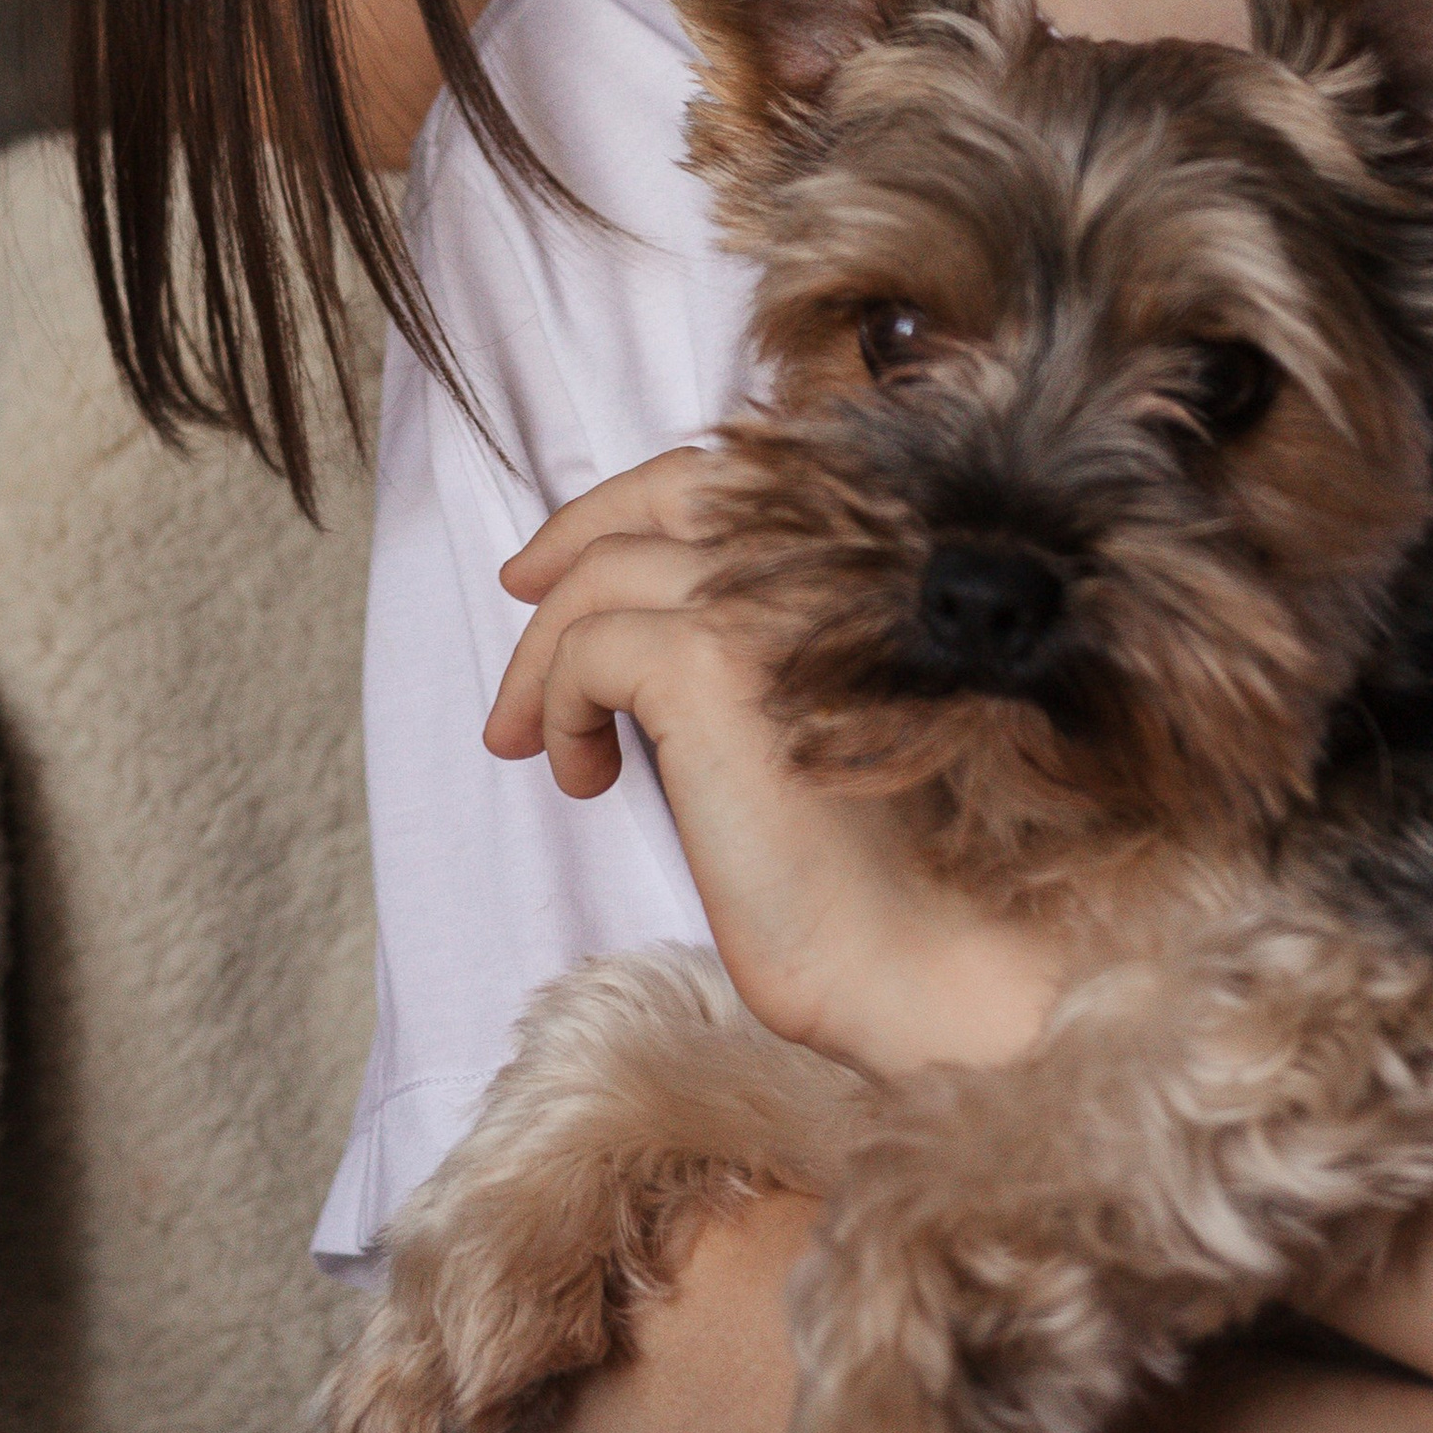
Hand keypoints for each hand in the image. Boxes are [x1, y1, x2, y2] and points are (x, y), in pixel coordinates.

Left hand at [490, 453, 1061, 1077]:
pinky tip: (582, 777)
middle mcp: (825, 555)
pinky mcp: (710, 665)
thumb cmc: (876, 862)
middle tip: (517, 588)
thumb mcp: (816, 709)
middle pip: (667, 493)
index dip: (638, 503)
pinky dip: (558, 706)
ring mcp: (768, 599)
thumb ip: (757, 636)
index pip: (731, 477)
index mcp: (864, 559)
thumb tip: (632, 611)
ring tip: (534, 738)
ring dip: (545, 654)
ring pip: (603, 577)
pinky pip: (586, 652)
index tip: (568, 557)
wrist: (915, 955)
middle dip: (575, 533)